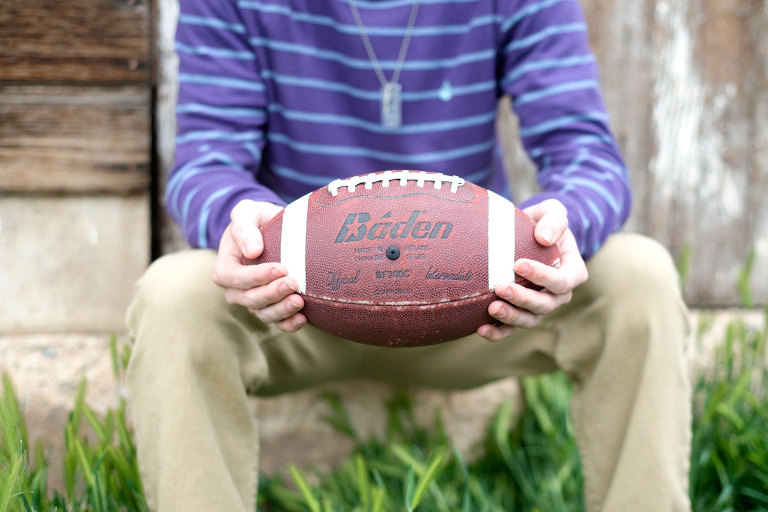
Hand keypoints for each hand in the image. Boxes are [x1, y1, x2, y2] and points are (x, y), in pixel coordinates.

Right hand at [211, 199, 306, 331]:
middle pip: (250, 299)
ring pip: (264, 314)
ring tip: (300, 301)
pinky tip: (303, 318)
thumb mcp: (247, 212)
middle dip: (272, 293)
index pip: (236, 278)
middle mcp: (235, 290)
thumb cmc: (256, 220)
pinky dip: (288, 324)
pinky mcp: (269, 309)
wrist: (270, 231)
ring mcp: (252, 301)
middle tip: (293, 283)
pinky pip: (276, 323)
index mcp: (224, 267)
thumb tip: (252, 251)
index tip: (282, 268)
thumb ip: (244, 227)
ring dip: (282, 310)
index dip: (258, 276)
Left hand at [477, 199, 588, 341]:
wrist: (526, 234)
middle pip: (545, 304)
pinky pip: (510, 329)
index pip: (563, 281)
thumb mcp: (552, 211)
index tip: (518, 264)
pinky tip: (481, 328)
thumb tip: (544, 238)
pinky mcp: (520, 313)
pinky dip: (497, 332)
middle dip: (523, 298)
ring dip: (511, 317)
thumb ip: (554, 219)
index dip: (543, 277)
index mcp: (572, 271)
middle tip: (501, 287)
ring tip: (491, 308)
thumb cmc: (542, 222)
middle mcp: (558, 294)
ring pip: (529, 319)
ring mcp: (539, 306)